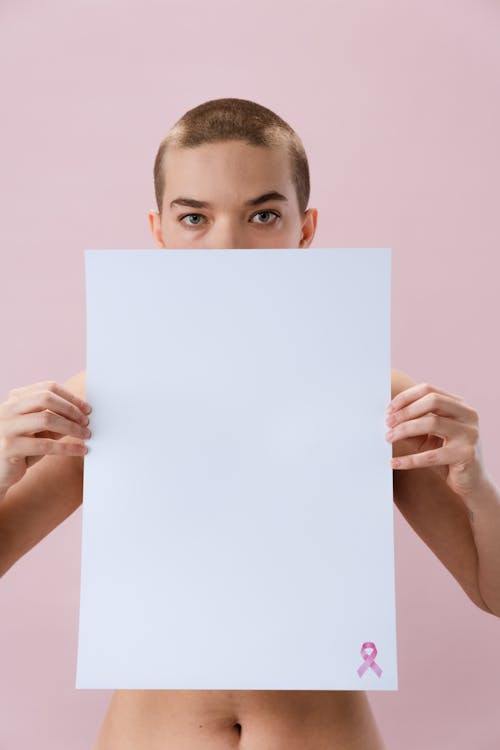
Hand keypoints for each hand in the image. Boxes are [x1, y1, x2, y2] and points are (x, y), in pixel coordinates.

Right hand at [0, 380, 91, 492]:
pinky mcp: (9, 448)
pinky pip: (46, 445)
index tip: (86, 408)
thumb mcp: (38, 432)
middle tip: (86, 421)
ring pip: (46, 419)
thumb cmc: (21, 450)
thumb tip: (81, 415)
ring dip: (72, 427)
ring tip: (86, 435)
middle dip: (70, 408)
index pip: (46, 388)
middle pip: (45, 398)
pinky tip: (80, 450)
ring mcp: (6, 427)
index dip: (70, 397)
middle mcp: (7, 409)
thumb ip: (55, 421)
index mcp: (14, 400)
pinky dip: (68, 447)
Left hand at [385, 381, 489, 498]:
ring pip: (433, 423)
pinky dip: (410, 459)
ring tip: (388, 438)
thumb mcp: (426, 438)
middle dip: (406, 411)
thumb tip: (388, 418)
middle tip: (387, 423)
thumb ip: (412, 425)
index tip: (388, 409)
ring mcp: (470, 433)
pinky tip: (395, 463)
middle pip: (433, 401)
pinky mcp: (467, 454)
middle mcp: (468, 415)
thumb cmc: (445, 457)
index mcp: (459, 406)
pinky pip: (432, 455)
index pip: (429, 391)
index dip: (406, 398)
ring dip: (405, 430)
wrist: (470, 482)